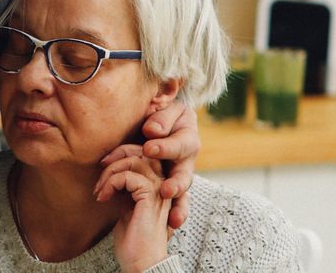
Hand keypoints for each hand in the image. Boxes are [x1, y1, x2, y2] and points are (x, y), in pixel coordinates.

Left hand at [95, 144, 171, 272]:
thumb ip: (126, 187)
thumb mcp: (127, 205)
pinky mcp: (151, 198)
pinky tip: (104, 197)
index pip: (146, 153)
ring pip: (135, 161)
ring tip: (100, 189)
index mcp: (159, 185)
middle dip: (118, 154)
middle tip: (101, 169)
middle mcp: (163, 185)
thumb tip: (111, 169)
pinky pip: (129, 177)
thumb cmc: (133, 239)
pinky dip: (112, 183)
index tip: (104, 166)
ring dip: (111, 171)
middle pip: (143, 151)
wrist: (141, 262)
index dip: (123, 153)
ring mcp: (160, 190)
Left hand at [139, 100, 199, 228]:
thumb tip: (152, 131)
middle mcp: (187, 160)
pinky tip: (171, 226)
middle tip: (165, 191)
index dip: (164, 147)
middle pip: (185, 174)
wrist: (163, 124)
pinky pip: (176, 203)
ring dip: (179, 206)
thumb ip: (161, 118)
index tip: (148, 149)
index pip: (178, 143)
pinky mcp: (171, 187)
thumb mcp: (164, 109)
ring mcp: (180, 176)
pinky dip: (176, 214)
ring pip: (183, 194)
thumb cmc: (162, 115)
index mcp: (187, 137)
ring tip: (174, 219)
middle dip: (176, 184)